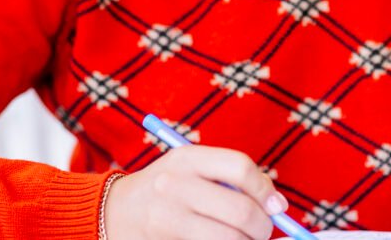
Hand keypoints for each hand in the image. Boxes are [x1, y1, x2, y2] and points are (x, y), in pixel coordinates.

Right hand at [104, 146, 286, 239]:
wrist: (113, 212)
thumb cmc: (167, 189)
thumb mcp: (191, 169)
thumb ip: (230, 179)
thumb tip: (277, 205)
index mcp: (186, 158)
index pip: (240, 168)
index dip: (265, 189)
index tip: (276, 206)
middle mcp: (174, 186)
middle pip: (240, 210)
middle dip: (262, 227)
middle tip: (264, 232)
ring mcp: (166, 219)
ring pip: (228, 239)